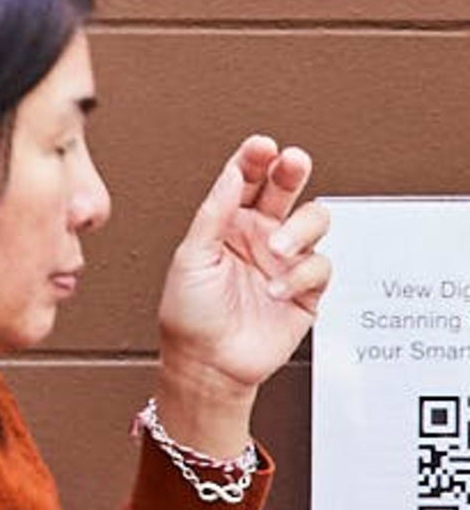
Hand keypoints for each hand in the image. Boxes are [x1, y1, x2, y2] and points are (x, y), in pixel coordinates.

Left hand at [155, 136, 330, 413]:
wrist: (207, 363)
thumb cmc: (189, 314)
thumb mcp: (191, 257)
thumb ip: (213, 215)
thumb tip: (230, 175)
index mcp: (226, 224)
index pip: (244, 181)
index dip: (254, 160)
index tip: (261, 146)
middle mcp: (258, 236)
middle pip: (286, 191)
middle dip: (291, 172)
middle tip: (292, 161)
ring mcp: (284, 260)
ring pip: (314, 221)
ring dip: (299, 229)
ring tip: (276, 248)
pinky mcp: (306, 288)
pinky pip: (320, 266)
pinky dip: (300, 274)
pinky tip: (275, 289)